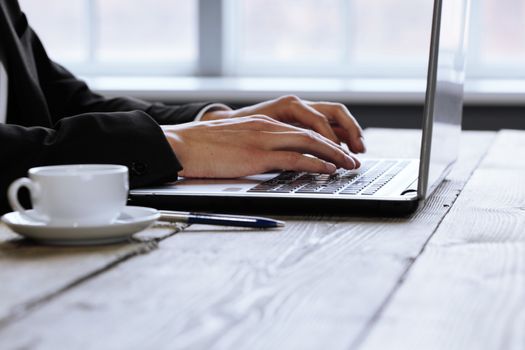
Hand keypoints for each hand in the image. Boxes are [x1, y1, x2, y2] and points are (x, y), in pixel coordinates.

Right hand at [162, 115, 359, 177]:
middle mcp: (267, 128)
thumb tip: (271, 164)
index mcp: (262, 124)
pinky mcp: (257, 155)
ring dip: (334, 155)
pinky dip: (316, 163)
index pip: (302, 129)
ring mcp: (263, 140)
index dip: (325, 141)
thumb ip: (255, 148)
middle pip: (313, 132)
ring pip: (309, 142)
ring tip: (349, 165)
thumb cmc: (202, 148)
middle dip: (338, 146)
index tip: (338, 152)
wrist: (181, 145)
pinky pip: (295, 157)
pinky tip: (328, 169)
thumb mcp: (234, 143)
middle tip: (353, 160)